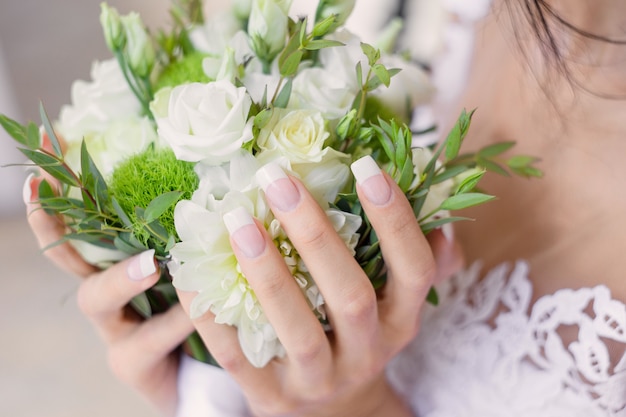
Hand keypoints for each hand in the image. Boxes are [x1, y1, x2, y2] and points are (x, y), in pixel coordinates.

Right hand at [24, 173, 194, 415]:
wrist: (200, 371)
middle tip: (46, 187)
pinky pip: (149, 339)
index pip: (82, 217)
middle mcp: (104, 292)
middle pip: (67, 255)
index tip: (48, 142)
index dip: (63, 184)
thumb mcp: (190, 264)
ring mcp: (112, 329)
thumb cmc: (195, 307)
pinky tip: (198, 308)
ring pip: (95, 299)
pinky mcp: (131, 363)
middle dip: (52, 221)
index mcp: (115, 261)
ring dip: (121, 277)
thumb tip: (211, 177)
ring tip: (152, 264)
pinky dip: (176, 320)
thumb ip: (191, 233)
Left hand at [177, 157, 461, 416]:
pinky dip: (215, 319)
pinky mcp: (274, 398)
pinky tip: (192, 276)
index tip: (367, 165)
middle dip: (315, 234)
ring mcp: (320, 380)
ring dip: (268, 273)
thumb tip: (431, 206)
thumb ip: (416, 259)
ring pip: (299, 330)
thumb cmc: (360, 336)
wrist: (335, 412)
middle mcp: (367, 352)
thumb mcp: (394, 303)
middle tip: (276, 179)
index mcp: (402, 320)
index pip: (414, 269)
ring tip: (236, 220)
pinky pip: (241, 360)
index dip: (395, 219)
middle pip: (350, 296)